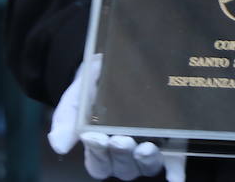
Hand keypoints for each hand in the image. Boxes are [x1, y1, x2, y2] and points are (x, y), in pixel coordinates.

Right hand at [49, 55, 184, 181]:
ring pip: (146, 167)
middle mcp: (125, 154)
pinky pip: (175, 162)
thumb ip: (66, 120)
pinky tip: (175, 178)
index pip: (98, 163)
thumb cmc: (94, 87)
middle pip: (122, 168)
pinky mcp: (170, 142)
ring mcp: (148, 148)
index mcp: (101, 148)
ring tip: (145, 147)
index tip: (95, 137)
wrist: (113, 64)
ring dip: (145, 161)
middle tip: (121, 139)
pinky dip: (176, 172)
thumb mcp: (76, 99)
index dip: (97, 154)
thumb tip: (59, 145)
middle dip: (121, 155)